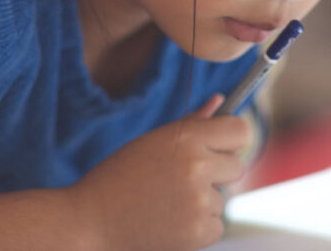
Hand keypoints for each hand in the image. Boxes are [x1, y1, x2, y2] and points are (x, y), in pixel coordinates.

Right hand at [69, 94, 250, 250]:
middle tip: (179, 180)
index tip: (221, 148)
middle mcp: (196, 165)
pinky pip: (216, 225)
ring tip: (164, 203)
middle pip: (236, 166)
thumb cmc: (118, 178)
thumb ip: (191, 123)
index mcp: (184, 138)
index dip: (232, 140)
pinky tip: (168, 222)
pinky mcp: (200, 231)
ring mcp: (199, 200)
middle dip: (216, 173)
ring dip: (202, 202)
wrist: (90, 221)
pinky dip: (198, 227)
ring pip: (222, 198)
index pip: (240, 130)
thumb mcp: (151, 142)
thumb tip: (220, 100)